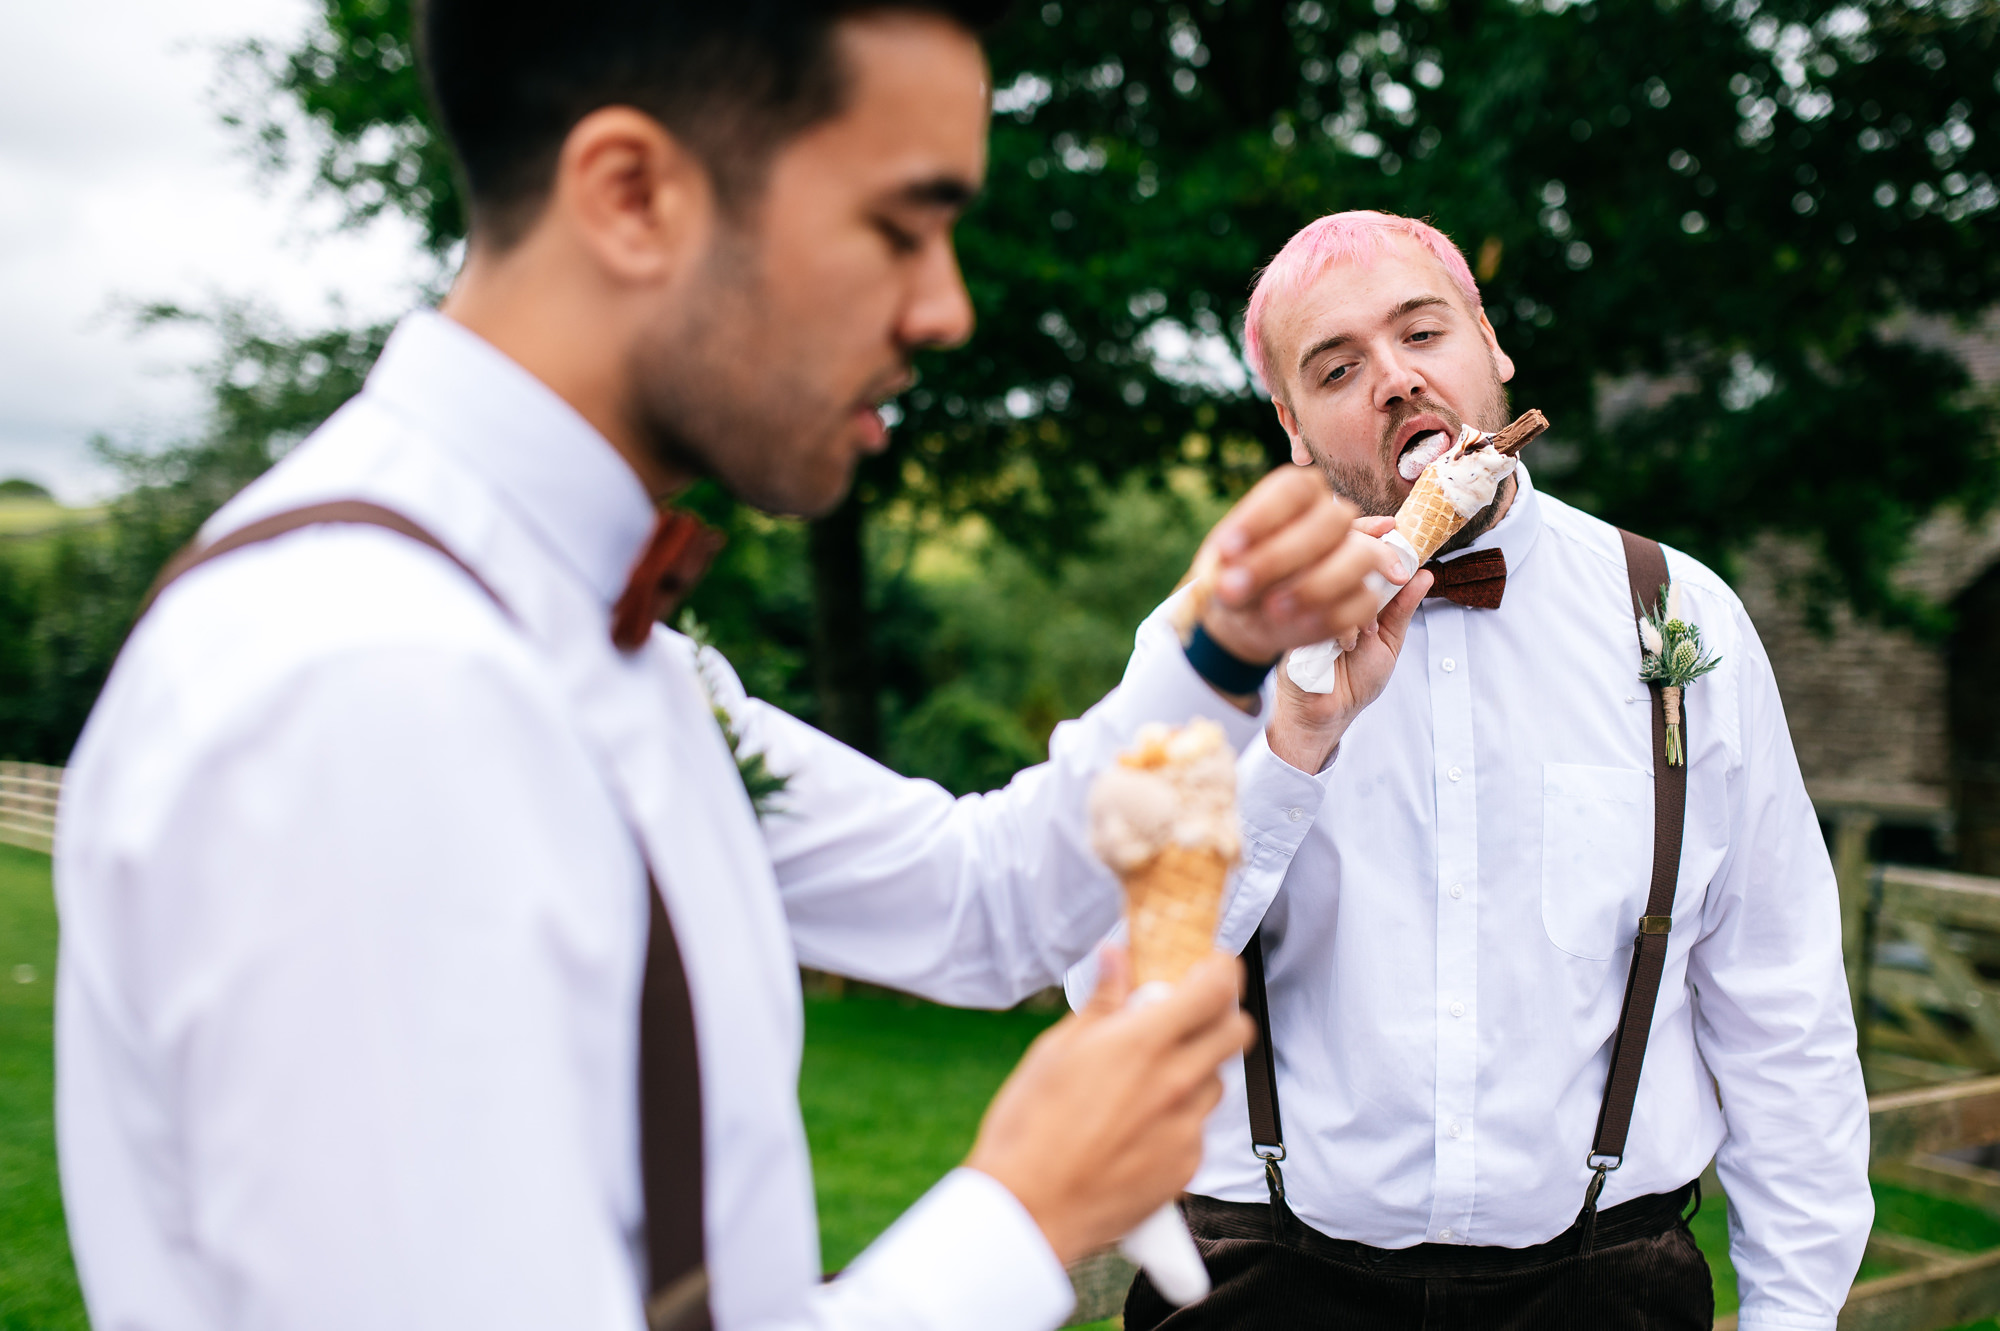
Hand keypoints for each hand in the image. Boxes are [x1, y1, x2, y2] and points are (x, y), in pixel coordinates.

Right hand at [965, 946, 1252, 1264]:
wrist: (1029, 1209)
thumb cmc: (1030, 1129)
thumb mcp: (1056, 1051)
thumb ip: (1100, 1003)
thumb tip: (1114, 957)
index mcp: (1142, 1043)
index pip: (1216, 990)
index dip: (1221, 971)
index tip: (1210, 969)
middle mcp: (1175, 1082)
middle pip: (1236, 1033)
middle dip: (1221, 1017)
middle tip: (1189, 1020)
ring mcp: (1186, 1128)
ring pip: (1217, 1082)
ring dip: (1196, 1071)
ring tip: (1150, 1082)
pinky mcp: (1186, 1167)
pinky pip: (1198, 1129)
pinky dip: (1178, 1120)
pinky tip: (1138, 1129)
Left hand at [1193, 467, 1408, 667]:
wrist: (1245, 613)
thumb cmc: (1235, 575)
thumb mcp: (1219, 567)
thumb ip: (1226, 568)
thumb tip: (1232, 582)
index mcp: (1297, 495)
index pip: (1295, 488)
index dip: (1262, 516)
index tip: (1226, 549)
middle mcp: (1331, 518)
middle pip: (1331, 519)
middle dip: (1282, 556)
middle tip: (1239, 585)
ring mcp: (1353, 555)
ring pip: (1361, 557)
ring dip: (1316, 585)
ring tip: (1273, 608)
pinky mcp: (1361, 595)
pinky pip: (1364, 602)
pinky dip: (1332, 615)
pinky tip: (1298, 624)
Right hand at [1266, 519, 1431, 773]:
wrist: (1325, 713)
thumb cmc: (1355, 679)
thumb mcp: (1388, 642)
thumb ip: (1402, 609)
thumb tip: (1425, 573)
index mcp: (1346, 591)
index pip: (1355, 548)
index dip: (1372, 534)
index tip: (1392, 527)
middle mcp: (1322, 590)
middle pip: (1340, 551)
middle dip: (1368, 565)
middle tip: (1385, 587)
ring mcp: (1302, 602)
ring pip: (1334, 576)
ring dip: (1360, 607)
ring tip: (1365, 635)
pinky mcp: (1291, 620)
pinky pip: (1322, 606)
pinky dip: (1343, 626)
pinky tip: (1346, 645)